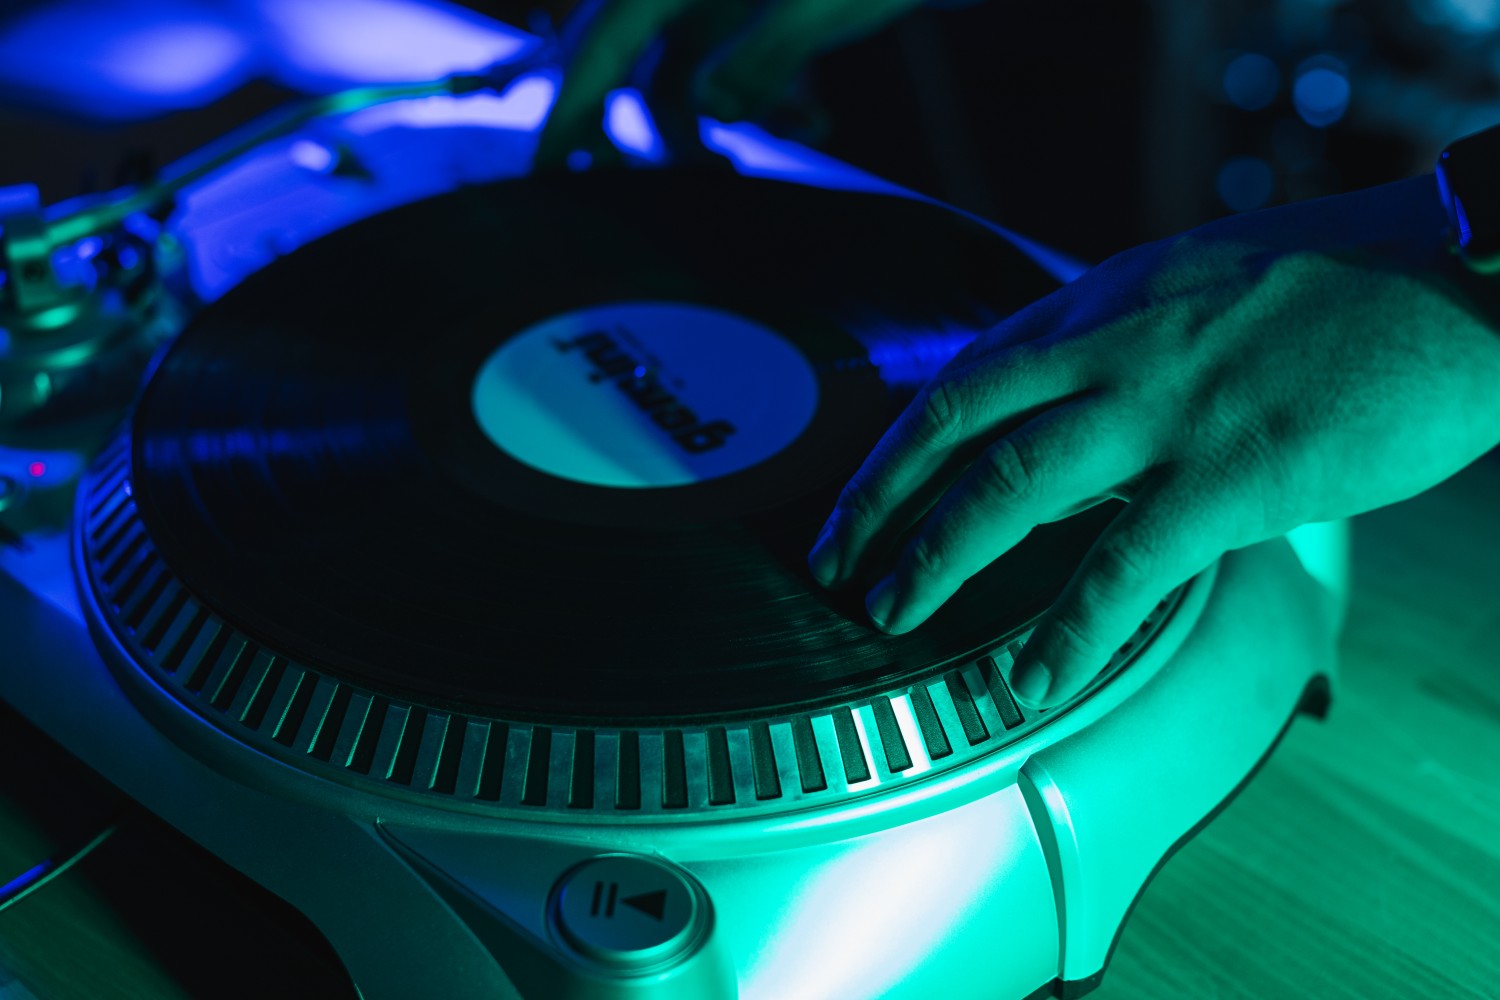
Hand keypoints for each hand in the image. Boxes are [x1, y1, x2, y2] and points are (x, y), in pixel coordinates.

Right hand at [534, 0, 922, 167]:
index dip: (570, 110)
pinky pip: (719, 89)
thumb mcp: (823, 4)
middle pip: (614, 65)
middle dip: (606, 129)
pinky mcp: (746, 29)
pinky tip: (801, 131)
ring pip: (669, 88)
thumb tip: (715, 110)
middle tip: (607, 187)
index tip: (547, 168)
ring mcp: (715, 10)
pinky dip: (741, 120)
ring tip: (726, 173)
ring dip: (686, 139)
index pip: (604, 45)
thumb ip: (767, 54)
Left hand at [807, 175, 1499, 708]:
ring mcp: (1171, 408)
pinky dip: (1066, 628)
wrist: (1464, 272)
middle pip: (956, 418)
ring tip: (891, 613)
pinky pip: (1126, 563)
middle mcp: (1118, 344)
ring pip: (1012, 483)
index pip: (972, 370)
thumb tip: (1076, 388)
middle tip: (831, 557)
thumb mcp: (1204, 283)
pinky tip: (1028, 678)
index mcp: (1110, 300)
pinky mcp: (1237, 472)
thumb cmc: (1349, 283)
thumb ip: (1128, 335)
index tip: (863, 488)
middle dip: (878, 494)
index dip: (903, 437)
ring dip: (938, 554)